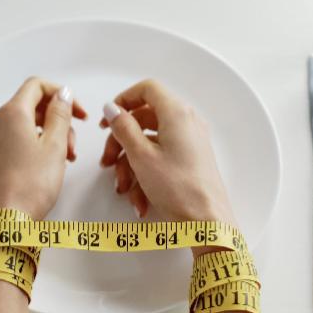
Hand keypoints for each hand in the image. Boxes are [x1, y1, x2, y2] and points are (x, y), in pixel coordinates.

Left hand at [0, 77, 86, 219]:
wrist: (6, 223)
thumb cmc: (31, 186)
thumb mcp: (55, 146)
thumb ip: (60, 114)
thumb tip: (62, 95)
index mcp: (11, 114)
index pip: (37, 86)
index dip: (62, 95)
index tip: (78, 112)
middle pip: (30, 108)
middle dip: (56, 121)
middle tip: (73, 144)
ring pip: (22, 128)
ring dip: (46, 137)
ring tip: (62, 161)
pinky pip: (11, 144)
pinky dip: (30, 148)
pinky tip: (42, 169)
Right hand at [99, 79, 236, 253]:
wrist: (207, 223)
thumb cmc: (178, 189)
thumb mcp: (141, 156)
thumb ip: (123, 128)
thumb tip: (112, 109)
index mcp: (177, 113)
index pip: (147, 89)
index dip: (123, 100)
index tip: (107, 119)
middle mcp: (186, 123)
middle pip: (144, 119)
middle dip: (121, 142)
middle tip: (106, 162)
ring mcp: (190, 142)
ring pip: (149, 143)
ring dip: (130, 165)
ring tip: (123, 189)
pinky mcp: (190, 160)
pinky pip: (161, 159)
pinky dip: (146, 175)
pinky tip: (139, 200)